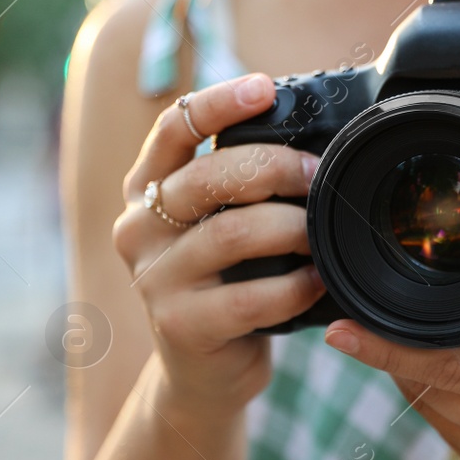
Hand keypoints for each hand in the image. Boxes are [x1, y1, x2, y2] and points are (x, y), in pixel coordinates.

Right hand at [113, 73, 326, 414]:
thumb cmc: (224, 283)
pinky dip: (295, 287)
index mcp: (145, 189)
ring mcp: (153, 280)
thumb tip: (311, 134)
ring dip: (292, 228)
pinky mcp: (180, 327)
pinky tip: (316, 282)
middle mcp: (138, 228)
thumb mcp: (216, 223)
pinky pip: (250, 297)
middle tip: (317, 173)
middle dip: (275, 168)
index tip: (265, 87)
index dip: (219, 101)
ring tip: (321, 233)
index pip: (173, 127)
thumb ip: (237, 183)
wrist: (203, 372)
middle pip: (208, 176)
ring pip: (232, 234)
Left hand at [323, 197, 459, 459]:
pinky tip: (423, 360)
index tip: (340, 329)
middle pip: (427, 390)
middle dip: (388, 351)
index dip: (389, 348)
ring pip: (429, 411)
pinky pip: (445, 428)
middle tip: (354, 310)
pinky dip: (428, 392)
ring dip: (405, 370)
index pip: (451, 369)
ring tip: (382, 328)